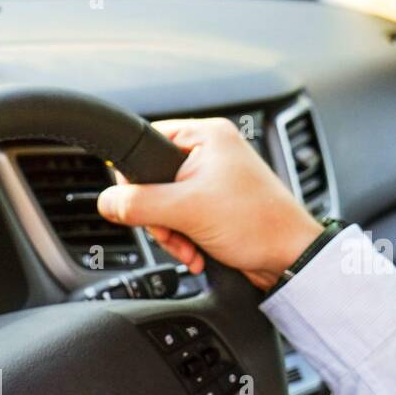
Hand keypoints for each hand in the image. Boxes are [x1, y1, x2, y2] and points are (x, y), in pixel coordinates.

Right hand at [98, 118, 323, 290]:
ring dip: (170, 233)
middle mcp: (209, 153)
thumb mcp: (187, 211)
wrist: (290, 258)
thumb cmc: (258, 225)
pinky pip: (180, 220)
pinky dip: (182, 239)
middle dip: (157, 216)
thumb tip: (105, 202)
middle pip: (152, 181)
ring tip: (188, 245)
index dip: (135, 177)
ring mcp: (212, 181)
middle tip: (172, 230)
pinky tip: (195, 251)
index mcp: (205, 136)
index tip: (140, 203)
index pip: (146, 143)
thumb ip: (139, 204)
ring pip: (163, 205)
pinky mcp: (214, 206)